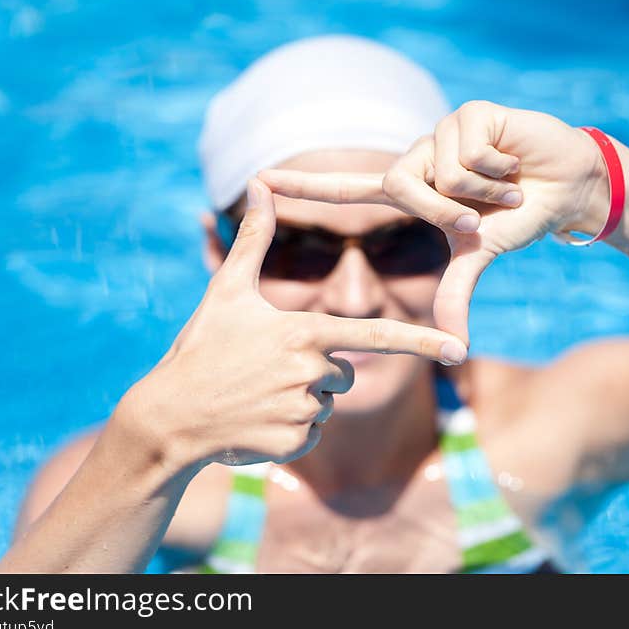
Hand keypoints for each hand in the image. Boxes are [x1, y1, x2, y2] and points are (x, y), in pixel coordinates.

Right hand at [117, 179, 467, 468]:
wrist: (169, 417)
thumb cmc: (200, 348)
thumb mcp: (226, 290)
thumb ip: (254, 238)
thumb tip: (260, 184)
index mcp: (305, 332)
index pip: (376, 335)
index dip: (422, 340)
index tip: (460, 348)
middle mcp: (311, 372)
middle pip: (345, 372)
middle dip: (318, 371)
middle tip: (268, 370)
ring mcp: (303, 411)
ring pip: (327, 404)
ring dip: (302, 401)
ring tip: (257, 395)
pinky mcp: (293, 444)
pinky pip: (311, 434)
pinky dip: (290, 429)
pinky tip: (256, 421)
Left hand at [258, 101, 608, 341]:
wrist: (568, 188)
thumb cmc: (519, 217)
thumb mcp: (480, 255)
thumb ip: (456, 293)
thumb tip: (454, 348)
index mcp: (412, 189)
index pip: (347, 188)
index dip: (305, 186)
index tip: (259, 180)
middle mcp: (418, 157)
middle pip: (399, 185)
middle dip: (447, 210)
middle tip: (483, 215)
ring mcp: (441, 131)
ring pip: (439, 171)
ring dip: (484, 190)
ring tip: (508, 183)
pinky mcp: (470, 113)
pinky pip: (469, 152)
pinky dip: (500, 168)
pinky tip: (515, 162)